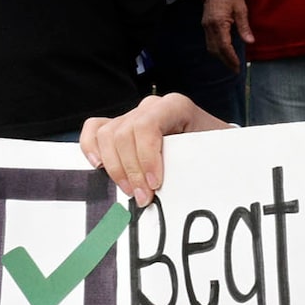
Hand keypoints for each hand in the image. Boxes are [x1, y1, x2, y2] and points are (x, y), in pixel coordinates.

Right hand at [80, 92, 232, 204]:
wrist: (213, 144)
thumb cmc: (212, 150)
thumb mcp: (211, 154)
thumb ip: (194, 164)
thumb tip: (176, 189)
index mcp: (175, 106)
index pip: (147, 125)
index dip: (145, 156)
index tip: (154, 184)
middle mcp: (150, 106)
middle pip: (123, 133)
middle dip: (131, 171)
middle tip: (144, 198)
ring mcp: (133, 115)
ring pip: (106, 135)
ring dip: (115, 168)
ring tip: (130, 191)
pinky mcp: (120, 127)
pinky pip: (94, 129)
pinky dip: (91, 146)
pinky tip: (98, 166)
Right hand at [201, 0, 252, 71]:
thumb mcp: (241, 9)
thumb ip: (244, 26)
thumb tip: (250, 41)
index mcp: (219, 23)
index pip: (224, 46)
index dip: (231, 58)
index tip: (238, 66)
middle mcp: (210, 27)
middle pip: (216, 50)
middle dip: (225, 61)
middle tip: (235, 69)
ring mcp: (206, 26)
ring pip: (210, 47)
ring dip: (220, 57)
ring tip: (230, 63)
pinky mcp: (205, 25)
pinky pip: (209, 41)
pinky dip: (216, 50)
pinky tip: (224, 52)